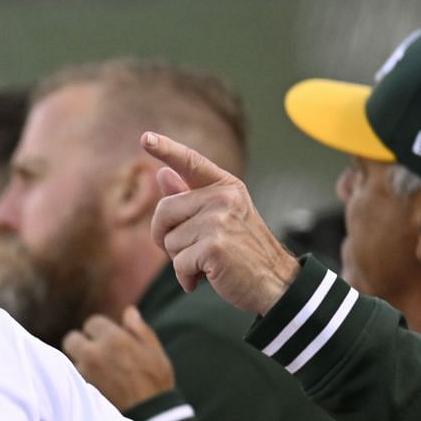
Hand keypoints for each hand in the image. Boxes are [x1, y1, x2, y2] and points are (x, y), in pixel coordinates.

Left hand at [63, 307, 177, 411]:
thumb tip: (129, 311)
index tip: (108, 338)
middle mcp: (95, 353)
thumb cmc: (156, 382)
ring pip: (72, 360)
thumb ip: (139, 329)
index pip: (92, 323)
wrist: (151, 417)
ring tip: (99, 371)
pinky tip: (97, 384)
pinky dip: (82, 378)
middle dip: (81, 343)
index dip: (100, 330)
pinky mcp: (82, 390)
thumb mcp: (155, 351)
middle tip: (95, 352)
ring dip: (81, 362)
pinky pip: (75, 378)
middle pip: (71, 339)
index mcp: (114, 339)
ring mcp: (86, 373)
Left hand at [143, 132, 300, 311]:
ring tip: (208, 264)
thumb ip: (190, 197)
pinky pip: (178, 263)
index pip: (191, 161)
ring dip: (181, 261)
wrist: (276, 283)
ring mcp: (219, 221)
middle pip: (164, 211)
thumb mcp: (221, 218)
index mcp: (226, 187)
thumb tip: (162, 173)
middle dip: (166, 237)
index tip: (145, 138)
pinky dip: (186, 278)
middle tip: (189, 252)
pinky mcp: (215, 247)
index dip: (166, 149)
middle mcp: (223, 198)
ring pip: (169, 241)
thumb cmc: (244, 252)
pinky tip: (206, 278)